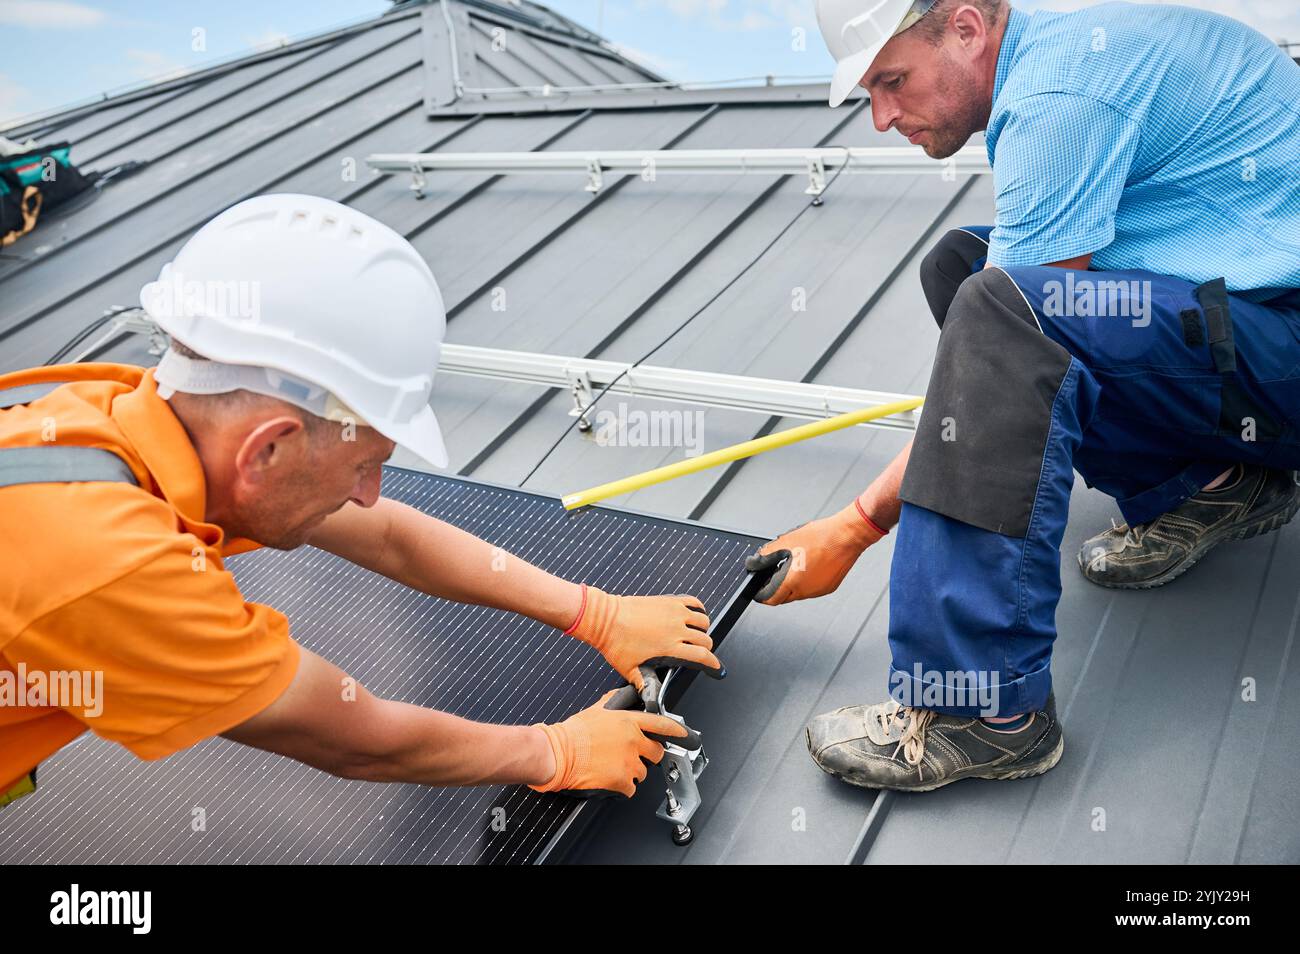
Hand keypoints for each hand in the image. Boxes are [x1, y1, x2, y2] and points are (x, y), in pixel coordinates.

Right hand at [530, 689, 691, 796]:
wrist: (558, 753)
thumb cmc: (572, 734)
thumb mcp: (596, 711)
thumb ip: (613, 705)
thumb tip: (619, 698)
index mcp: (628, 721)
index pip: (661, 724)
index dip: (677, 730)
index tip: (686, 735)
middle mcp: (632, 740)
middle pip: (656, 752)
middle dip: (647, 756)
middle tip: (633, 757)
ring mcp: (628, 761)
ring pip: (642, 773)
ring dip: (631, 773)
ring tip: (612, 768)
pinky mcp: (621, 780)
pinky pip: (630, 789)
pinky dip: (621, 788)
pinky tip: (609, 780)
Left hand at [567, 586, 721, 689]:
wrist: (604, 618)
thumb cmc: (615, 642)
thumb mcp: (630, 670)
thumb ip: (643, 685)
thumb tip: (649, 699)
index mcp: (669, 647)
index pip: (702, 656)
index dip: (713, 663)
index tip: (716, 667)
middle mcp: (676, 628)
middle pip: (705, 639)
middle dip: (706, 649)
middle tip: (700, 653)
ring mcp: (674, 612)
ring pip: (703, 620)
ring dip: (703, 629)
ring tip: (696, 635)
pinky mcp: (668, 600)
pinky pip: (693, 602)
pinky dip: (698, 609)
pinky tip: (693, 615)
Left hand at [745, 498, 885, 604]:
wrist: (847, 536)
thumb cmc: (821, 537)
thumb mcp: (786, 541)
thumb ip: (766, 555)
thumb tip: (754, 562)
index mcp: (793, 582)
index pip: (770, 599)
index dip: (761, 593)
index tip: (758, 588)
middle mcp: (806, 591)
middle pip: (783, 597)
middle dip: (775, 587)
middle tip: (774, 572)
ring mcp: (818, 591)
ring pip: (797, 594)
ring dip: (791, 584)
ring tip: (793, 564)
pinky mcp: (828, 587)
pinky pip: (811, 589)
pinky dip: (805, 581)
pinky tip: (807, 565)